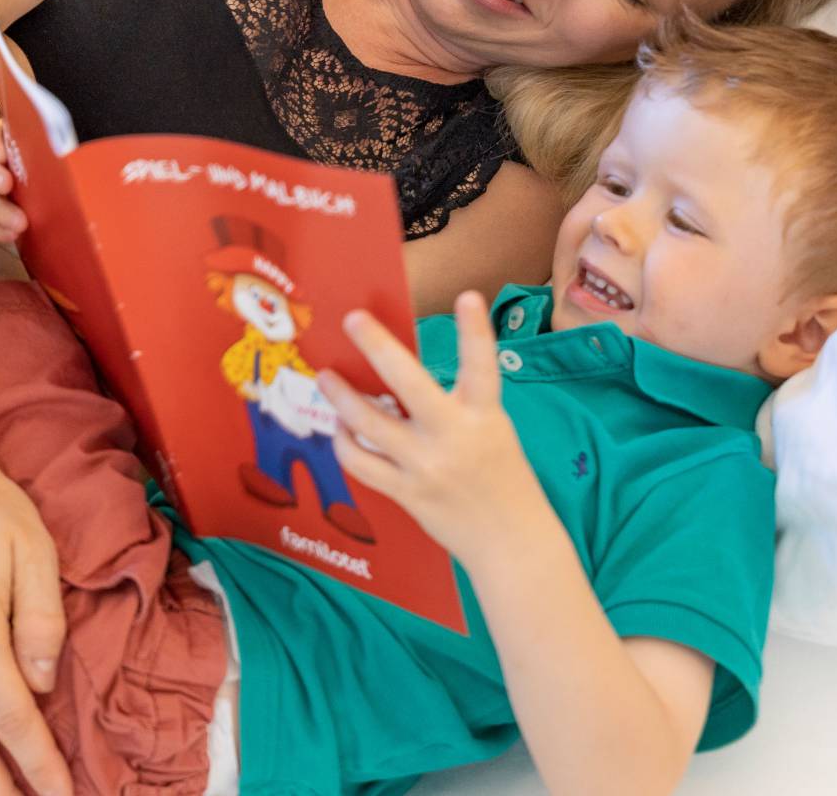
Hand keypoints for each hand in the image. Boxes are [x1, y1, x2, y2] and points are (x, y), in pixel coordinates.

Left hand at [317, 291, 548, 566]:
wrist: (510, 540)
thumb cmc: (502, 476)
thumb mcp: (492, 430)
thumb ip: (456, 404)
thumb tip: (399, 377)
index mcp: (485, 416)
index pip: (482, 366)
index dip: (475, 331)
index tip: (467, 296)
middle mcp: (454, 436)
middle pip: (409, 384)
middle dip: (377, 347)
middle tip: (353, 319)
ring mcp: (426, 466)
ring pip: (370, 425)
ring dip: (341, 397)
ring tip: (326, 376)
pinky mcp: (406, 493)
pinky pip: (362, 463)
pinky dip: (346, 442)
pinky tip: (341, 427)